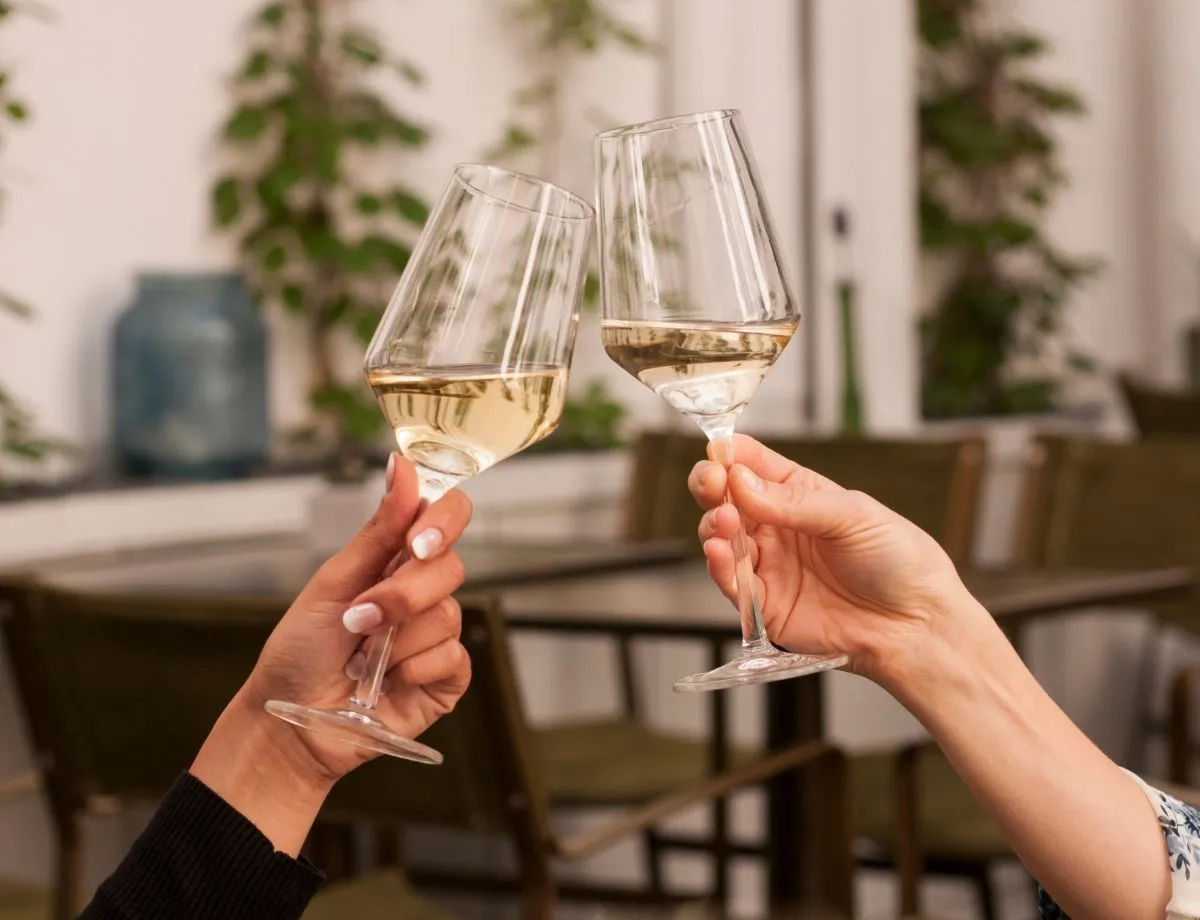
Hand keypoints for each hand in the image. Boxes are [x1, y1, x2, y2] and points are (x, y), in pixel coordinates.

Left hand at [192, 454, 471, 852]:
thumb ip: (377, 530)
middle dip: (402, 595)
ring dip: (396, 640)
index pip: (447, 516)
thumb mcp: (333, 582)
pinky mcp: (447, 677)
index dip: (443, 521)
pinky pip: (453, 658)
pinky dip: (414, 670)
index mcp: (397, 559)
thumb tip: (402, 467)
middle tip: (360, 619)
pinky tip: (387, 683)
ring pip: (448, 615)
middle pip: (451, 567)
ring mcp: (438, 635)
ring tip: (362, 658)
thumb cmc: (301, 651)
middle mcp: (424, 591)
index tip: (416, 541)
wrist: (292, 722)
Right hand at [688, 435, 979, 683]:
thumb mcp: (852, 515)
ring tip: (726, 522)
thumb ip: (793, 501)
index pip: (754, 464)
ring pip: (722, 538)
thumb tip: (741, 480)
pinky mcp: (766, 606)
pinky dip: (720, 566)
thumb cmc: (899, 562)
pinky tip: (721, 552)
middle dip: (711, 485)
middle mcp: (778, 527)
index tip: (719, 452)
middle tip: (712, 483)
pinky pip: (732, 584)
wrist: (917, 626)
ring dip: (715, 526)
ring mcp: (770, 565)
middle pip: (727, 498)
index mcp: (800, 494)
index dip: (731, 454)